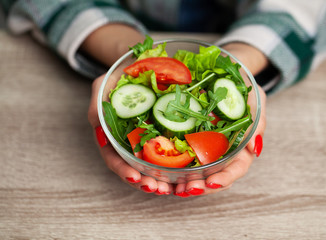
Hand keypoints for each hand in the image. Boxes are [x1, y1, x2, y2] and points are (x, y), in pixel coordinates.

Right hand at [88, 74, 174, 194]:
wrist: (140, 67)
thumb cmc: (119, 77)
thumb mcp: (102, 85)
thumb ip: (97, 104)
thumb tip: (97, 124)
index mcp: (112, 136)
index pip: (114, 158)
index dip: (123, 170)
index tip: (135, 177)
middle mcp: (128, 142)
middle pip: (135, 169)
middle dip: (145, 182)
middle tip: (158, 189)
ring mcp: (147, 141)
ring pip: (152, 167)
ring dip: (161, 180)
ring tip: (172, 189)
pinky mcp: (164, 136)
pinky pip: (170, 154)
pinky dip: (175, 167)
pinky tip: (185, 175)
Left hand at [172, 42, 267, 196]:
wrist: (226, 74)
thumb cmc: (243, 89)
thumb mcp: (256, 101)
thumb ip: (257, 124)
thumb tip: (254, 149)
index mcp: (239, 148)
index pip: (235, 169)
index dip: (224, 179)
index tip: (211, 182)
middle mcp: (220, 152)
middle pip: (212, 177)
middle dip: (199, 186)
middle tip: (185, 190)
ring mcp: (203, 148)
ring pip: (194, 172)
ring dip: (182, 183)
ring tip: (169, 188)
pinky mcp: (186, 139)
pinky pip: (177, 156)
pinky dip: (169, 166)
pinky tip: (157, 172)